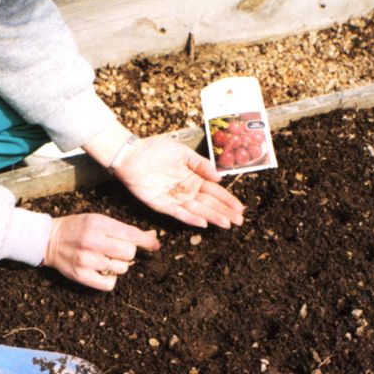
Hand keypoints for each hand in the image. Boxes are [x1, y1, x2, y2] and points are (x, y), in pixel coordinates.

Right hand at [43, 214, 160, 290]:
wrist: (49, 240)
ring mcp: (86, 260)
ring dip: (118, 265)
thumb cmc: (79, 228)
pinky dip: (110, 279)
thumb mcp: (100, 221)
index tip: (155, 245)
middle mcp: (93, 241)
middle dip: (127, 253)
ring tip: (105, 259)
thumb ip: (125, 230)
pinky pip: (110, 284)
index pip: (131, 235)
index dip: (146, 241)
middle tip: (116, 250)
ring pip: (121, 269)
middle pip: (129, 253)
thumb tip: (153, 237)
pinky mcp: (81, 275)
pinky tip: (102, 271)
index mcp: (99, 224)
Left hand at [113, 137, 244, 228]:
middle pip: (209, 204)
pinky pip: (179, 213)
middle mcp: (187, 190)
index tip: (241, 208)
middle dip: (225, 212)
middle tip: (239, 221)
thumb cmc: (157, 150)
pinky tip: (203, 223)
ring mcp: (175, 199)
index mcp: (194, 178)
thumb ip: (201, 164)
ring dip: (212, 217)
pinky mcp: (162, 204)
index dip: (228, 200)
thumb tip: (220, 177)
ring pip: (198, 210)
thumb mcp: (183, 153)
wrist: (132, 155)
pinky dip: (190, 218)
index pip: (215, 192)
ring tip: (227, 224)